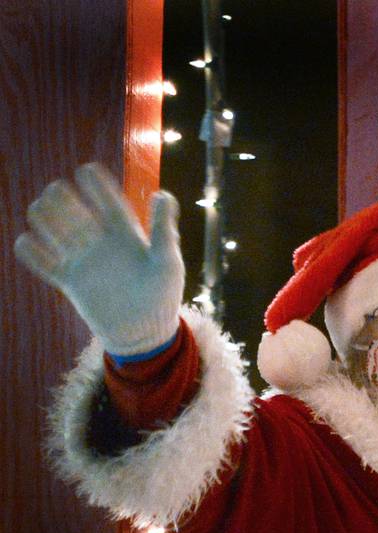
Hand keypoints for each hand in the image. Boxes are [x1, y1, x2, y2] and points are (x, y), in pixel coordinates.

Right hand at [14, 162, 183, 355]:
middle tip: (58, 195)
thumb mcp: (167, 264)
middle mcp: (100, 240)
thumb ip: (163, 231)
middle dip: (60, 196)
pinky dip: (28, 250)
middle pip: (71, 206)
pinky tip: (28, 244)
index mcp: (125, 231)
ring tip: (41, 214)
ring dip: (41, 215)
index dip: (95, 183)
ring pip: (51, 227)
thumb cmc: (162, 298)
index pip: (105, 198)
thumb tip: (163, 194)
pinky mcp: (68, 281)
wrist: (145, 334)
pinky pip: (40, 260)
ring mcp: (82, 259)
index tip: (86, 172)